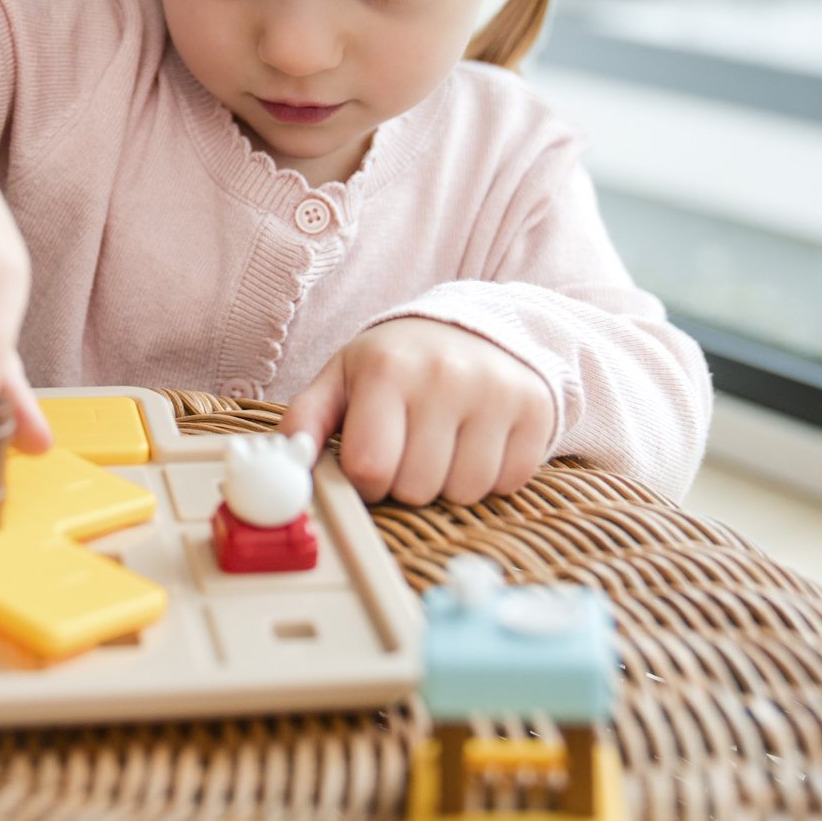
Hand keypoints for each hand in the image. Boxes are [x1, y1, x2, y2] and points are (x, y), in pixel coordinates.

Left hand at [278, 318, 552, 505]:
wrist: (474, 328)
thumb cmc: (397, 364)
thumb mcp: (343, 378)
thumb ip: (306, 419)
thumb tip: (284, 462)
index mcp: (388, 369)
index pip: (370, 468)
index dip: (366, 480)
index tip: (370, 460)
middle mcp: (446, 377)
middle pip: (418, 486)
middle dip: (405, 482)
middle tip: (408, 449)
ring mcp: (497, 393)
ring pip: (465, 491)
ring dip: (448, 483)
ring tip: (442, 445)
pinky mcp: (536, 410)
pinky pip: (508, 482)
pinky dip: (490, 476)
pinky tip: (477, 443)